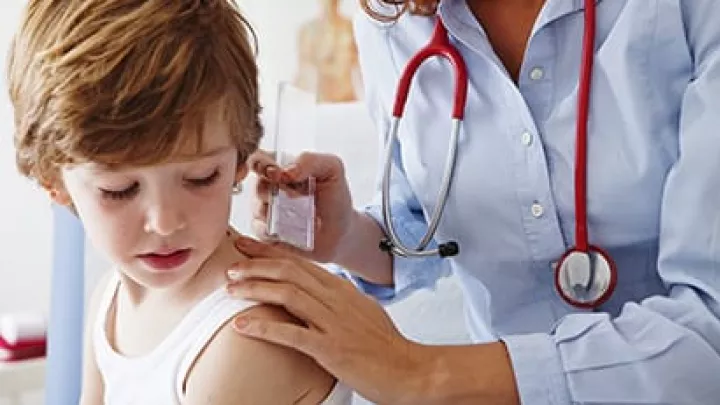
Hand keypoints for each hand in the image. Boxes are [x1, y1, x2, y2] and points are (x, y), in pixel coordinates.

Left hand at [227, 235, 429, 404]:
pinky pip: (291, 334)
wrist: (410, 371)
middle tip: (231, 264)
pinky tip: (241, 325)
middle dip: (256, 265)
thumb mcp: (362, 311)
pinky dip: (263, 328)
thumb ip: (339, 300)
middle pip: (290, 272)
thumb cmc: (387, 345)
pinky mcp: (330, 348)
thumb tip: (319, 292)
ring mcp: (333, 323)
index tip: (248, 246)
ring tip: (229, 289)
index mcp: (343, 290)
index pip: (301, 263)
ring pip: (287, 295)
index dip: (271, 252)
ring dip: (255, 289)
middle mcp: (336, 300)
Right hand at [247, 150, 353, 262]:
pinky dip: (273, 230)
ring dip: (276, 211)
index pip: (258, 159)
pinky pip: (260, 230)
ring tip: (298, 215)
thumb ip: (310, 160)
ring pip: (257, 208)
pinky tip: (290, 230)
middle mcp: (269, 187)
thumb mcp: (332, 169)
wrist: (341, 232)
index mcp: (281, 167)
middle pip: (257, 185)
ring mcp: (266, 210)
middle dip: (272, 191)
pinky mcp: (266, 232)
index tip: (276, 174)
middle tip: (293, 197)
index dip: (261, 164)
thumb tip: (285, 171)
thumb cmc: (335, 197)